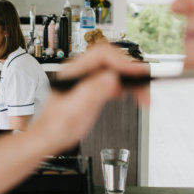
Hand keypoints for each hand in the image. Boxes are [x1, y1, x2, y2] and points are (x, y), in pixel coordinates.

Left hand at [31, 44, 148, 152]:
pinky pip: (116, 81)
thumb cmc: (55, 127)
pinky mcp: (94, 89)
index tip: (138, 73)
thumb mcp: (74, 111)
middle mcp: (82, 72)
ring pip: (117, 71)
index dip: (123, 62)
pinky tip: (132, 96)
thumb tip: (111, 78)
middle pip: (113, 61)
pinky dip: (128, 88)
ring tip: (143, 98)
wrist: (49, 138)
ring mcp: (88, 80)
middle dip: (132, 73)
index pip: (103, 55)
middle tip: (145, 90)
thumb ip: (91, 93)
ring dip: (133, 82)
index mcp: (74, 72)